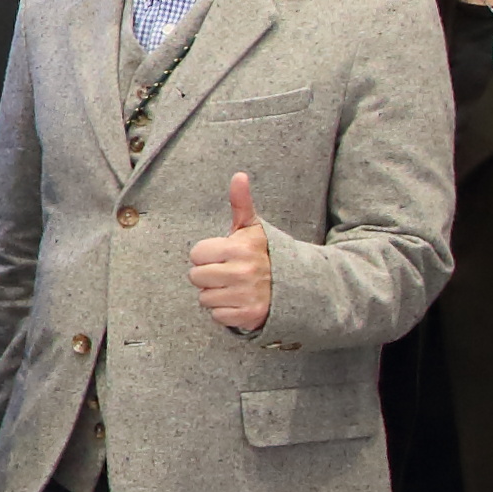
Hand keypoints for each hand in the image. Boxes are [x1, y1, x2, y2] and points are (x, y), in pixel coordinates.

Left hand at [190, 170, 276, 335]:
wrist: (296, 285)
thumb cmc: (264, 254)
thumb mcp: (252, 228)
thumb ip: (241, 202)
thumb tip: (239, 176)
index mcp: (240, 248)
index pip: (196, 254)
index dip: (206, 255)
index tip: (222, 256)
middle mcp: (243, 272)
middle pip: (196, 277)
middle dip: (208, 276)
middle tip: (227, 272)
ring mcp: (246, 295)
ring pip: (205, 298)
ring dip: (216, 295)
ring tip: (234, 287)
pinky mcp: (249, 316)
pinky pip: (217, 316)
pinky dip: (226, 312)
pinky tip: (239, 301)